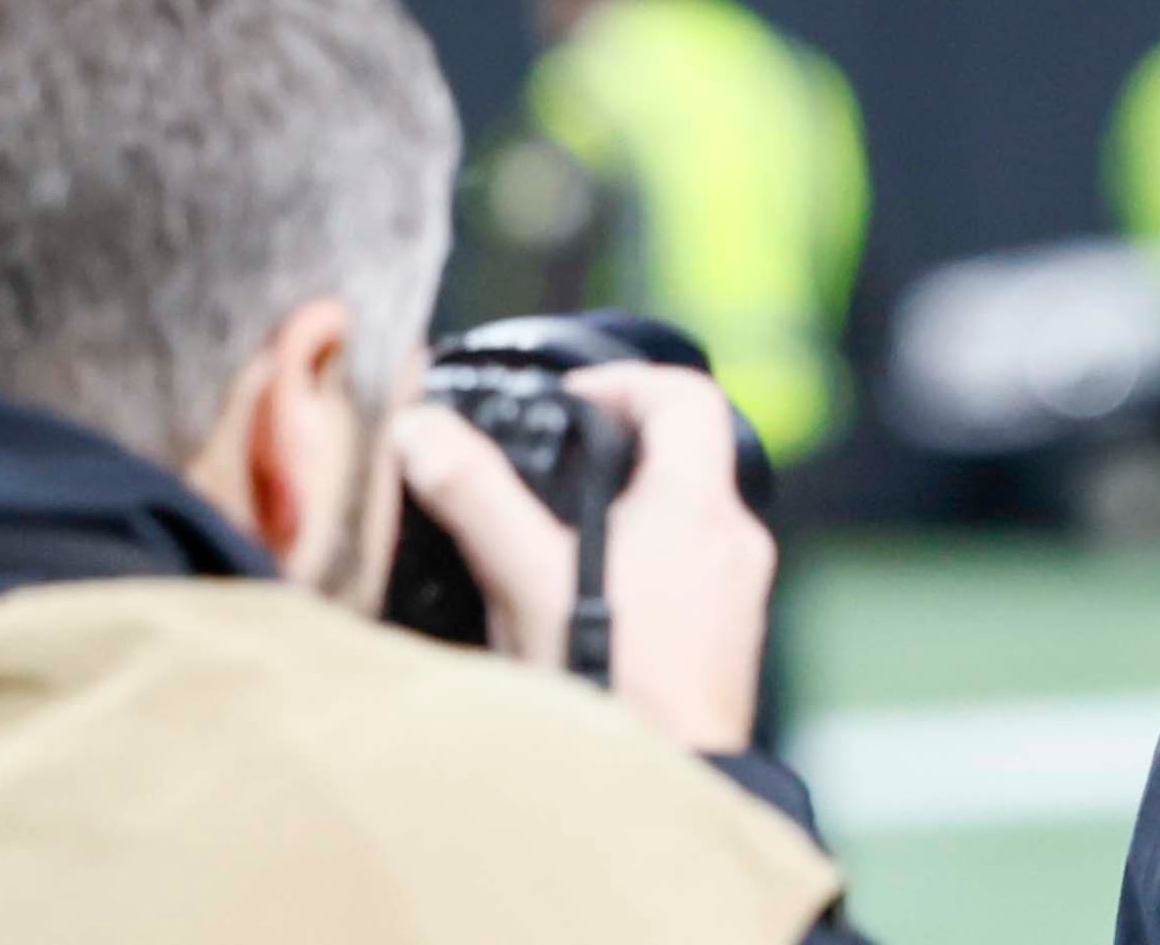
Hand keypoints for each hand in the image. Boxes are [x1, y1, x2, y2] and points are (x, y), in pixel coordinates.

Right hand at [396, 363, 775, 755]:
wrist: (668, 778)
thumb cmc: (609, 683)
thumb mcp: (526, 580)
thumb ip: (475, 498)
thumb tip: (420, 430)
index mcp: (696, 507)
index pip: (687, 397)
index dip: (628, 382)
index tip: (572, 399)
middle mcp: (734, 540)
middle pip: (691, 453)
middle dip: (623, 445)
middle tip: (557, 459)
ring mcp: (739, 590)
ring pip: (692, 516)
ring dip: (635, 506)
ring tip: (562, 530)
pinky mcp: (730, 636)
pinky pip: (695, 570)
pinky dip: (650, 560)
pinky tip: (595, 597)